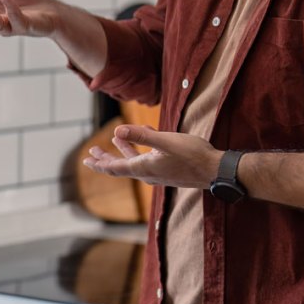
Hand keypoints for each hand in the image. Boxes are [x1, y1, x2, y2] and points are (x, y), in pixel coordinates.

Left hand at [82, 125, 222, 189]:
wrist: (217, 171)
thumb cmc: (193, 156)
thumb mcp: (166, 141)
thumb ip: (142, 136)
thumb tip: (117, 130)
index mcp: (144, 168)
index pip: (114, 168)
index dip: (99, 164)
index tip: (86, 160)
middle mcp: (148, 174)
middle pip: (121, 166)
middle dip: (105, 159)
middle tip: (92, 152)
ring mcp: (158, 173)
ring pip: (134, 162)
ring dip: (123, 151)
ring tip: (113, 141)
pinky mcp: (168, 170)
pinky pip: (148, 159)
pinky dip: (141, 149)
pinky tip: (145, 133)